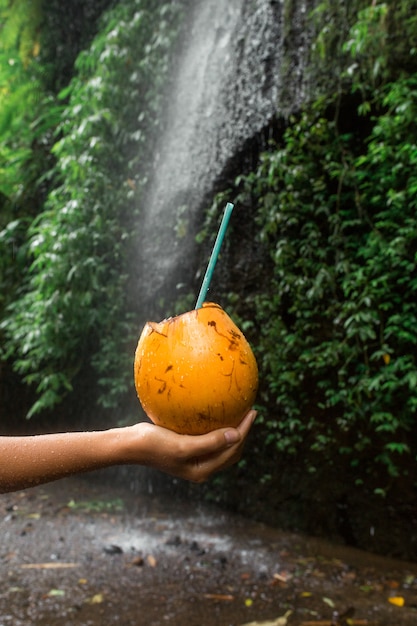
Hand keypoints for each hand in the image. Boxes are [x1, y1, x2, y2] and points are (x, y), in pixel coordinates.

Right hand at [123, 409, 256, 482]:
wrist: (130, 444)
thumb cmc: (155, 445)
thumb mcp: (184, 445)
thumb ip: (211, 442)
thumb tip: (237, 435)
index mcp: (203, 470)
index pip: (232, 450)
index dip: (245, 432)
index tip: (251, 412)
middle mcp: (201, 466)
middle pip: (230, 449)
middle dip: (242, 431)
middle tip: (250, 410)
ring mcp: (193, 457)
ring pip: (220, 442)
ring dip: (230, 428)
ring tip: (238, 408)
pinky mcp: (186, 446)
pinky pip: (206, 434)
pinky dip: (214, 423)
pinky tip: (213, 407)